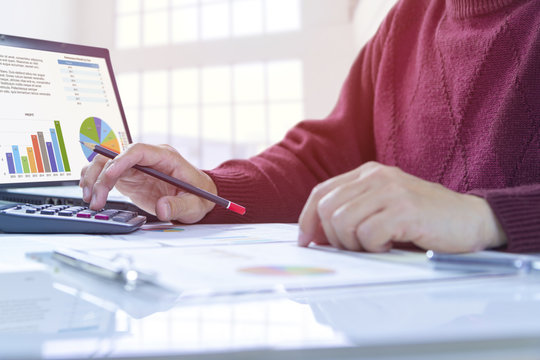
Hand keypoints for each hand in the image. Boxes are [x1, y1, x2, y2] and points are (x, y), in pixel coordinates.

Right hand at [79, 143, 216, 222]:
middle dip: (101, 175)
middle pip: (115, 155)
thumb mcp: (194, 204)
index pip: (138, 150)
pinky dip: (95, 182)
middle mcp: (147, 158)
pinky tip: (91, 196)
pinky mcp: (129, 177)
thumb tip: (161, 208)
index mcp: (165, 157)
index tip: (109, 176)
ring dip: (93, 178)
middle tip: (95, 199)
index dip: (120, 160)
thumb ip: (179, 206)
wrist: (198, 197)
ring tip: (91, 200)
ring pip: (105, 163)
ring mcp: (136, 166)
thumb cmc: (199, 196)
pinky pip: (105, 173)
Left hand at [298, 162, 506, 252]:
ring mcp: (391, 191)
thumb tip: (315, 235)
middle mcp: (376, 176)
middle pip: (327, 209)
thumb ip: (353, 211)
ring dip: (354, 244)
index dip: (307, 219)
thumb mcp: (383, 207)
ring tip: (376, 246)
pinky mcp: (404, 210)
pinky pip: (367, 234)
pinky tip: (391, 246)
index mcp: (367, 173)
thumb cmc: (424, 219)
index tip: (306, 241)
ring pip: (342, 222)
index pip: (321, 192)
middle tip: (355, 248)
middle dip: (333, 237)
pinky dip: (374, 248)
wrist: (472, 220)